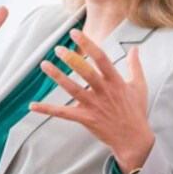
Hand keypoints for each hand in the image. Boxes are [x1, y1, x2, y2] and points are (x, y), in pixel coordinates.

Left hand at [30, 29, 154, 172]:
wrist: (134, 140)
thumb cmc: (136, 112)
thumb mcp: (139, 86)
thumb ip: (135, 66)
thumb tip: (134, 48)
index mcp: (116, 82)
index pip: (101, 58)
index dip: (88, 44)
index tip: (75, 33)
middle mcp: (104, 92)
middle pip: (85, 72)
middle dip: (71, 59)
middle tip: (58, 49)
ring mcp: (94, 106)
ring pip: (72, 89)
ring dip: (58, 77)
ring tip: (45, 64)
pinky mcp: (86, 118)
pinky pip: (63, 113)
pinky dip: (48, 109)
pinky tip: (33, 105)